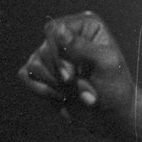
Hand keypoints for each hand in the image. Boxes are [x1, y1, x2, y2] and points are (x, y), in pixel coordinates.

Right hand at [18, 12, 134, 135]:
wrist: (112, 115)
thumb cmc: (115, 86)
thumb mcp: (106, 63)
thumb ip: (82, 46)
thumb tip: (57, 29)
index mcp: (84, 26)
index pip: (54, 30)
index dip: (59, 53)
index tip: (72, 74)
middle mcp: (65, 36)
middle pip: (45, 51)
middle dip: (66, 77)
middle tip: (88, 91)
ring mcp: (50, 54)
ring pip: (35, 65)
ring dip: (60, 87)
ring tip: (81, 96)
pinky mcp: (41, 72)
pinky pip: (25, 76)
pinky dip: (43, 91)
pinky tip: (62, 98)